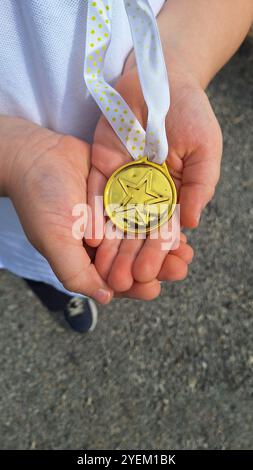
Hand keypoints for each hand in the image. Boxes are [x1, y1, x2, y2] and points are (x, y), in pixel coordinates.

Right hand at [4, 118, 171, 301]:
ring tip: (186, 251)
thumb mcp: (55, 242)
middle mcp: (102, 242)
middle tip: (180, 269)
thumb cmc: (40, 201)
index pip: (113, 279)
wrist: (37, 156)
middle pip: (133, 260)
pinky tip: (178, 223)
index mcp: (86, 258)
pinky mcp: (122, 197)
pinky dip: (160, 218)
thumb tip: (106, 298)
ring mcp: (113, 219)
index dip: (134, 286)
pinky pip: (144, 210)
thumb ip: (76, 272)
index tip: (153, 288)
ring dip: (164, 245)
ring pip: (142, 237)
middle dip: (158, 266)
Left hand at [87, 66, 196, 292]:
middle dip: (130, 256)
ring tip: (104, 271)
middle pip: (136, 230)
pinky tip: (90, 238)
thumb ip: (199, 185)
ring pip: (114, 219)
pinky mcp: (100, 167)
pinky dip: (93, 216)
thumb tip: (190, 224)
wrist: (159, 77)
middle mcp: (146, 192)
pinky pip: (95, 194)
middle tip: (122, 282)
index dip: (158, 251)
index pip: (165, 227)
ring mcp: (122, 181)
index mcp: (173, 192)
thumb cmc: (190, 112)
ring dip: (110, 245)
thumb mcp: (205, 149)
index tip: (151, 273)